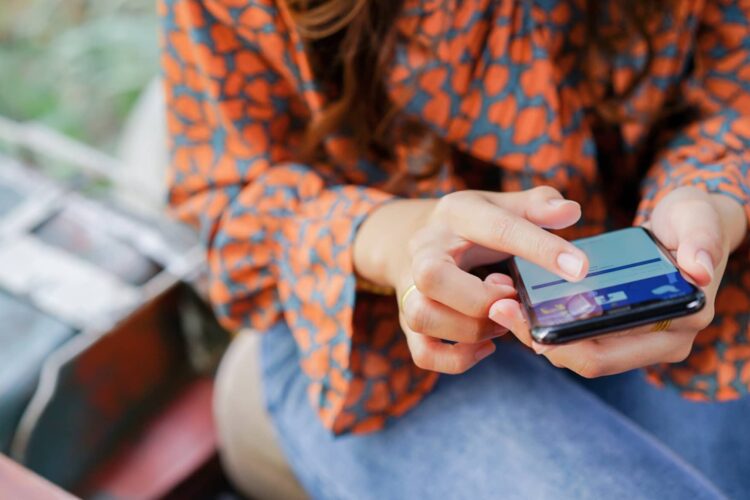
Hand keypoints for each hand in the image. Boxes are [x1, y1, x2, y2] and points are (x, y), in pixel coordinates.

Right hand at [354, 187, 589, 373]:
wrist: (409, 238)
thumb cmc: (471, 227)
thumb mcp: (502, 205)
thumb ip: (538, 205)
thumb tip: (572, 211)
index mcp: (456, 214)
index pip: (497, 228)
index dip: (541, 249)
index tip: (580, 268)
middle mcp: (424, 251)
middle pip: (432, 276)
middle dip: (480, 298)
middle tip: (512, 298)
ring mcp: (410, 288)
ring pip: (422, 316)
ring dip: (469, 329)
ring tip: (500, 323)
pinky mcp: (409, 323)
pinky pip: (423, 352)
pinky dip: (457, 359)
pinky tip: (486, 348)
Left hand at [488, 187, 747, 377]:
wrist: (692, 226)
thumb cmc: (696, 220)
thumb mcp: (700, 219)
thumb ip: (702, 241)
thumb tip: (698, 271)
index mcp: (678, 324)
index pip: (607, 353)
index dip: (563, 344)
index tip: (522, 318)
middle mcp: (659, 342)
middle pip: (586, 360)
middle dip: (540, 340)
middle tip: (499, 308)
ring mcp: (638, 339)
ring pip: (577, 352)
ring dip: (538, 333)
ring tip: (501, 303)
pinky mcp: (619, 328)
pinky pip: (579, 336)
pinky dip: (549, 324)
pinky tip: (519, 300)